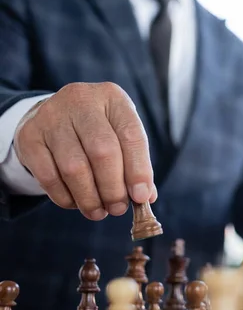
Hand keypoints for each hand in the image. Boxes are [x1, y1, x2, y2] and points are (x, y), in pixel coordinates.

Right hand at [14, 82, 156, 220]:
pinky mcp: (29, 136)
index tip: (141, 197)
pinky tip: (75, 203)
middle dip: (113, 188)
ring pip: (74, 167)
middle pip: (102, 151)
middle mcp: (81, 100)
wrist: (54, 116)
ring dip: (89, 197)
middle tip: (118, 209)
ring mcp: (52, 116)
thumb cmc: (99, 131)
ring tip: (98, 212)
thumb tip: (145, 198)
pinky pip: (48, 176)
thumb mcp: (121, 137)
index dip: (138, 170)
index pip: (131, 135)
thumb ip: (135, 165)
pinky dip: (65, 197)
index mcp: (113, 98)